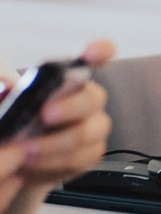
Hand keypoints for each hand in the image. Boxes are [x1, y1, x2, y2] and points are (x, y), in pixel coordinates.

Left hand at [11, 39, 114, 187]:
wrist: (19, 160)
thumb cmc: (17, 124)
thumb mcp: (9, 102)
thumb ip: (8, 89)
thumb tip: (6, 84)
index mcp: (71, 78)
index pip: (98, 57)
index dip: (100, 52)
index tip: (91, 52)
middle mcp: (88, 99)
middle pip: (92, 99)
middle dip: (69, 107)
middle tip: (44, 115)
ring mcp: (94, 126)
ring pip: (86, 133)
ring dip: (54, 143)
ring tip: (26, 149)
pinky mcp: (92, 152)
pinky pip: (81, 157)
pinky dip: (55, 161)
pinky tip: (34, 162)